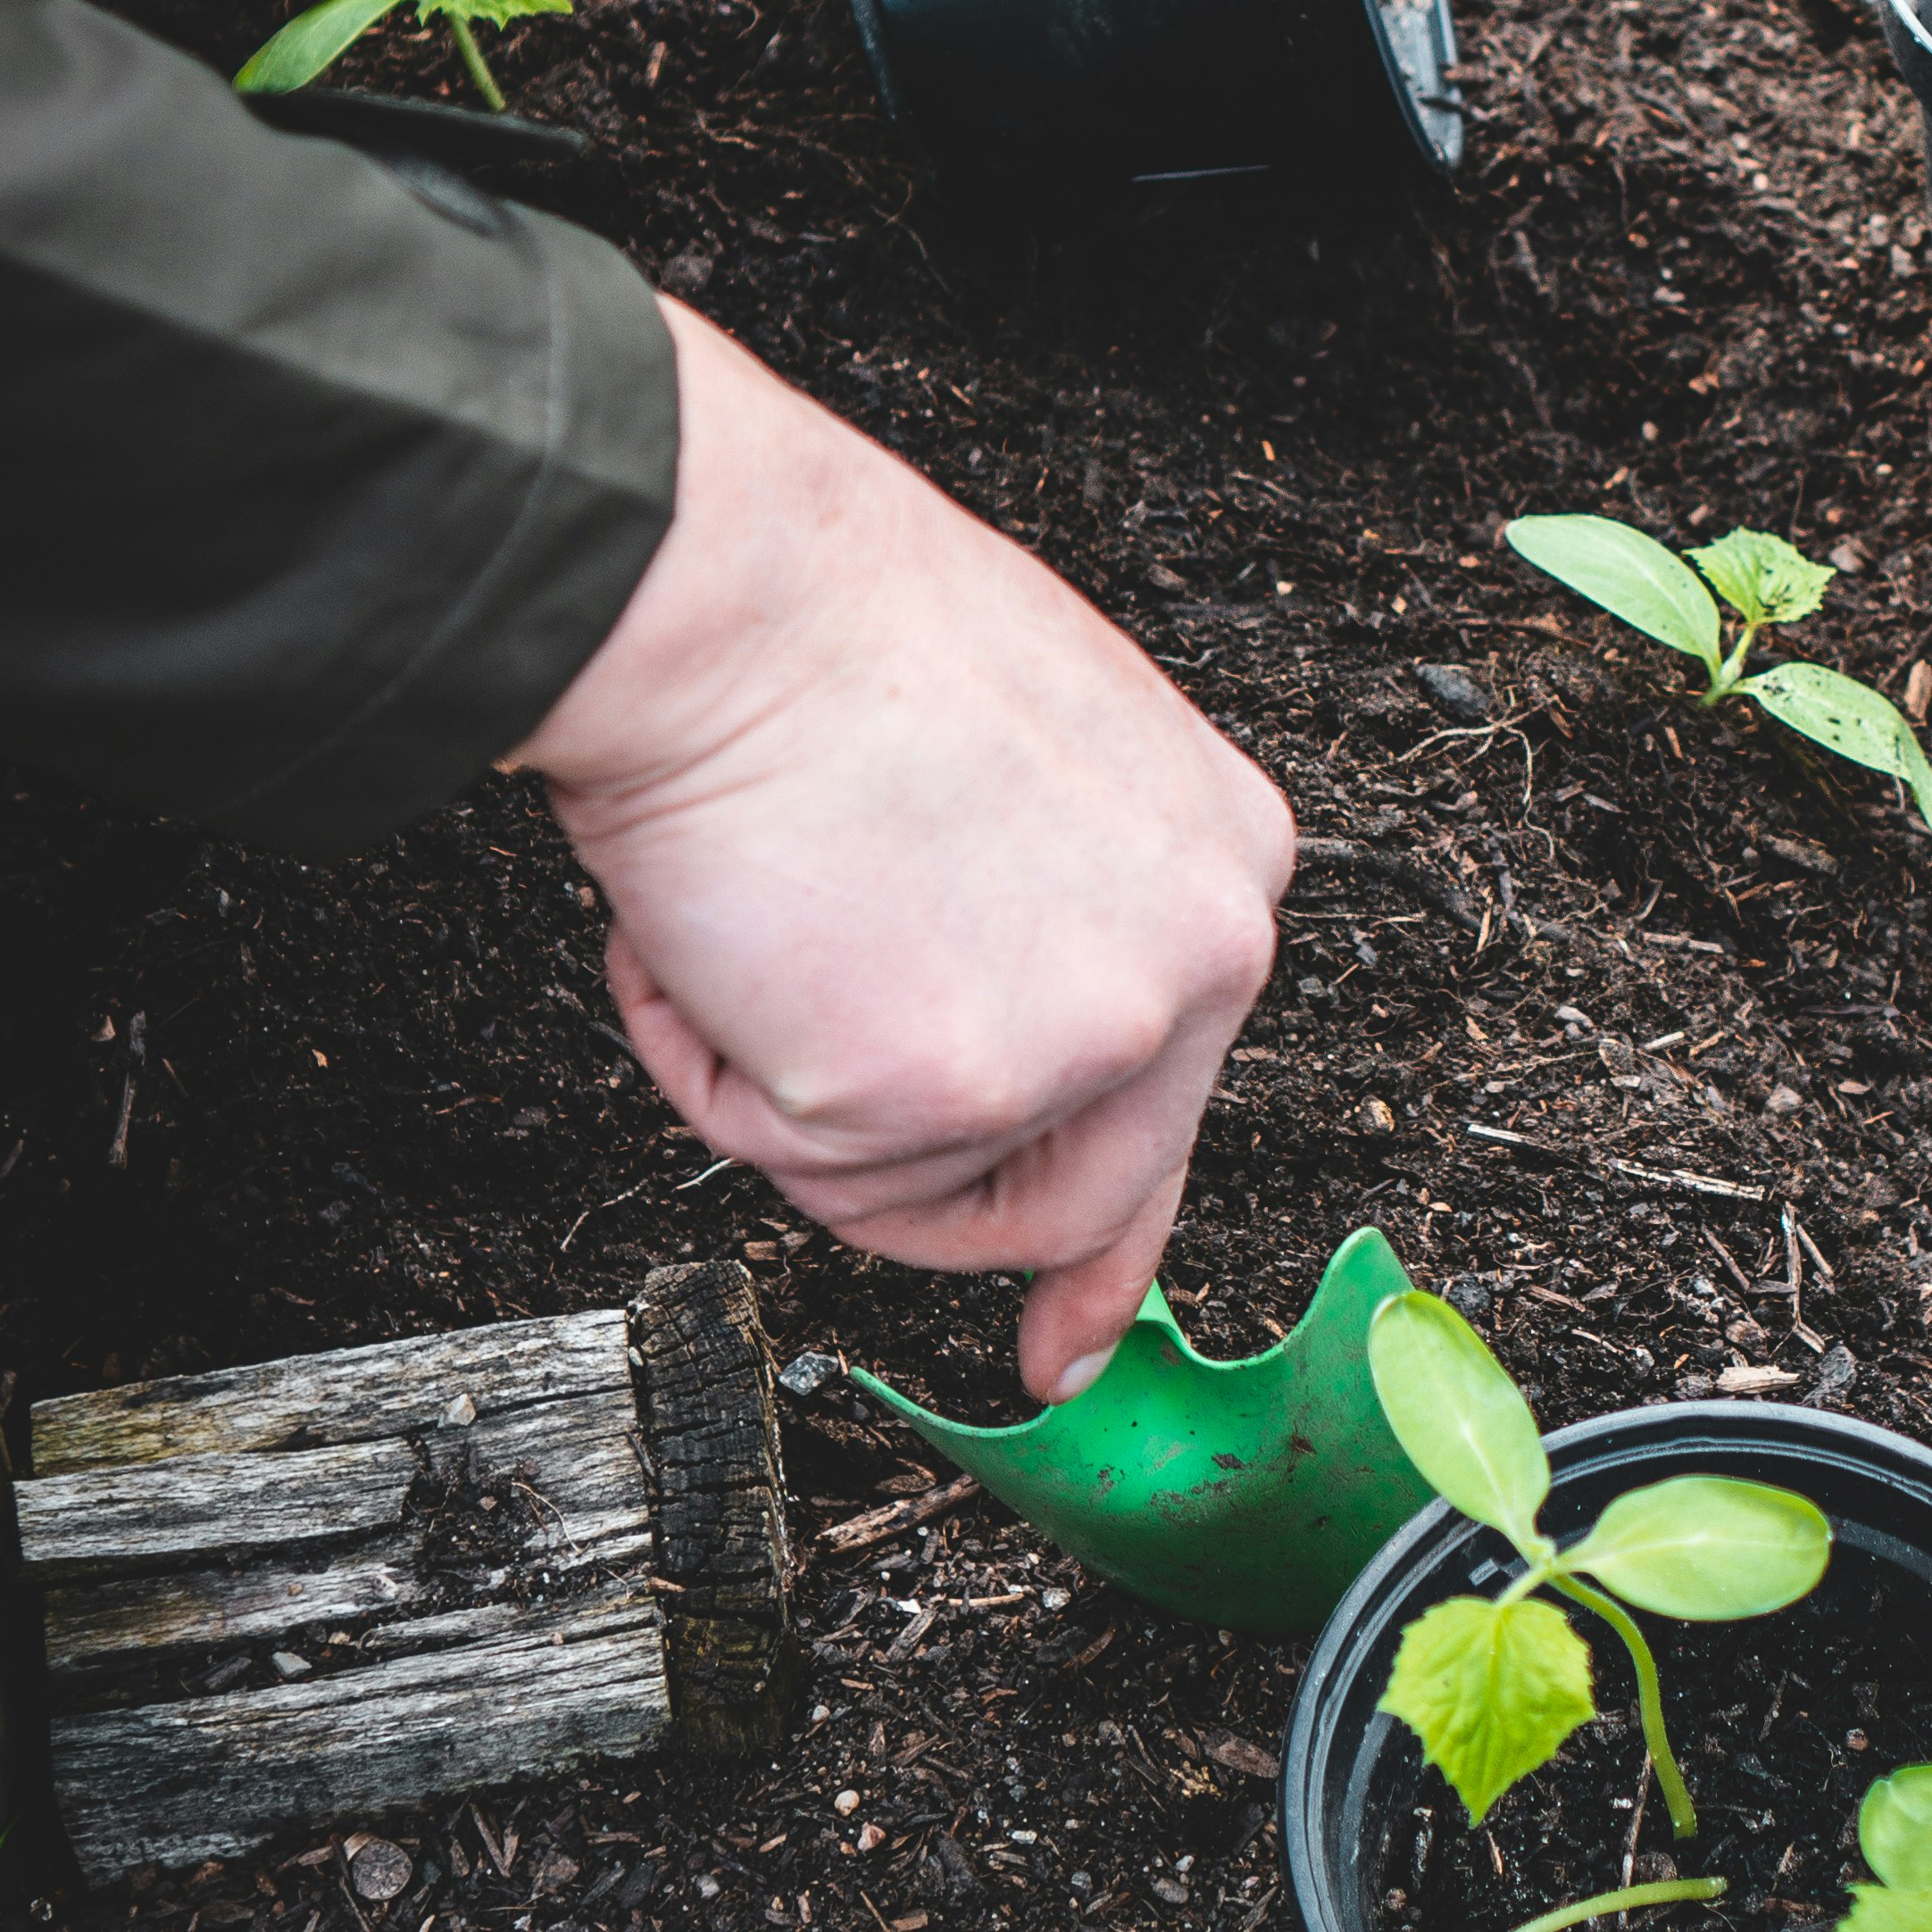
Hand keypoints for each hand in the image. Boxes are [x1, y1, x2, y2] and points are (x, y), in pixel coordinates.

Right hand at [508, 306, 1290, 1396]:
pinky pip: (787, 1155)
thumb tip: (1020, 1060)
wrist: (722, 592)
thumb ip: (1054, 917)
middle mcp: (1192, 961)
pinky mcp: (939, 1087)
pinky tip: (708, 934)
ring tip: (748, 924)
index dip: (1109, 1248)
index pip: (1184, 1105)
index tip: (1073, 1339)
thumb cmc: (831, 635)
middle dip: (921, 1194)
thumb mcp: (1027, 766)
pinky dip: (707, 1066)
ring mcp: (1080, 1035)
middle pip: (1071, 1196)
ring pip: (900, 1186)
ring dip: (782, 1087)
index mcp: (1224, 869)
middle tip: (820, 1130)